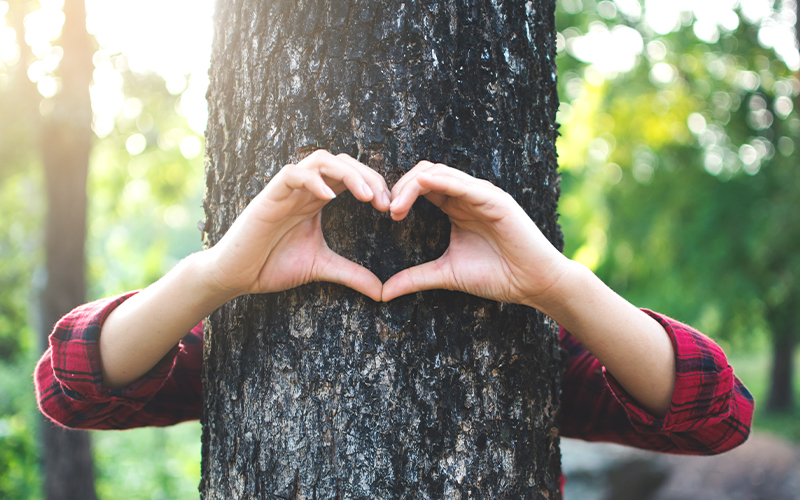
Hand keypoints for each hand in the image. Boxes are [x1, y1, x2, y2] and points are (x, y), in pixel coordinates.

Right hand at [205, 150, 390, 301]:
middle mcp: (304, 189)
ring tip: (366, 196)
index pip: (351, 176)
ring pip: (320, 159)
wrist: (236, 276)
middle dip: (368, 176)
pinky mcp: (268, 197)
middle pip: (341, 161)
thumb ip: (352, 274)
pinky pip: (291, 174)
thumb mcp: (322, 268)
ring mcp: (286, 190)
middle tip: (385, 202)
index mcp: (317, 199)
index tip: (391, 208)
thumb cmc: (273, 265)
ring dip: (348, 173)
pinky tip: (329, 198)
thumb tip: (382, 291)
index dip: (374, 185)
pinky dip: (312, 180)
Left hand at [381, 161, 569, 309]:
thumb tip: (383, 292)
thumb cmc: (496, 276)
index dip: (399, 195)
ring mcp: (481, 194)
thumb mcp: (446, 274)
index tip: (386, 217)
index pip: (421, 186)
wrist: (533, 284)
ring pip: (439, 172)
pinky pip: (463, 183)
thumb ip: (415, 278)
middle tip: (387, 211)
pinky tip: (421, 188)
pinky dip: (440, 181)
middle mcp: (467, 195)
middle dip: (400, 187)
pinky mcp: (495, 200)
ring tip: (396, 209)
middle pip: (425, 173)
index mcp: (455, 206)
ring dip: (412, 185)